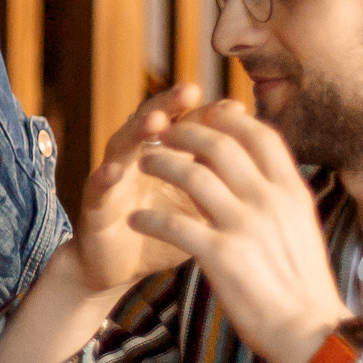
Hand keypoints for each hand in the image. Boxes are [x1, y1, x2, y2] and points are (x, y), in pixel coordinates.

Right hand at [71, 85, 214, 293]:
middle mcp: (138, 159)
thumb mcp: (202, 209)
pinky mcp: (94, 206)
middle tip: (189, 92)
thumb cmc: (168, 234)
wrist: (125, 270)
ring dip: (136, 132)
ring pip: (121, 146)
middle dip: (169, 105)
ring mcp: (114, 179)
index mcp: (167, 158)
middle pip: (152, 122)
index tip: (234, 106)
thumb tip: (268, 161)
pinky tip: (113, 172)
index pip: (187, 126)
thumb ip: (222, 183)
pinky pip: (96, 187)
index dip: (208, 114)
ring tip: (154, 122)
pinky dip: (103, 178)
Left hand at [128, 100, 350, 362]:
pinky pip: (173, 223)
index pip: (259, 134)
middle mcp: (269, 199)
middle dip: (183, 132)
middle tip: (159, 134)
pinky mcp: (221, 254)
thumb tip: (259, 169)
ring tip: (141, 164)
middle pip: (219, 145)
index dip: (226, 118)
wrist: (311, 331)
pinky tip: (135, 220)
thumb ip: (278, 194)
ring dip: (159, 164)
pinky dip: (148, 218)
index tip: (203, 114)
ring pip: (191, 174)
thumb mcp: (300, 225)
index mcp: (291, 190)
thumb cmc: (303, 282)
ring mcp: (245, 225)